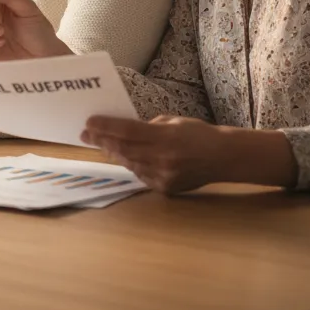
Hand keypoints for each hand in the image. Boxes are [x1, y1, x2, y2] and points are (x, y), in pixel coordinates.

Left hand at [81, 115, 226, 194]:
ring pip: (129, 164)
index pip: (127, 131)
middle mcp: (162, 158)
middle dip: (102, 140)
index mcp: (165, 137)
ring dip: (114, 153)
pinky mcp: (165, 188)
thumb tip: (126, 130)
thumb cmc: (199, 134)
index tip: (89, 123)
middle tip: (85, 134)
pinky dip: (131, 165)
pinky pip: (140, 175)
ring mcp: (163, 176)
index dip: (106, 127)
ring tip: (102, 144)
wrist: (223, 158)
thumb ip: (149, 127)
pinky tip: (124, 157)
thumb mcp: (173, 121)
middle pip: (124, 149)